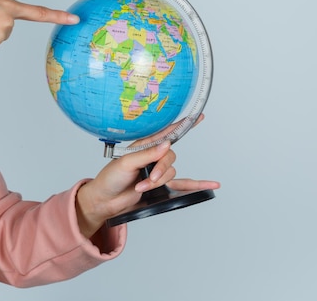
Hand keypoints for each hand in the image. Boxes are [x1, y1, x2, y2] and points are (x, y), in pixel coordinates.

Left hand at [75, 116, 219, 237]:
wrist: (106, 200)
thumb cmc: (110, 178)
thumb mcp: (126, 162)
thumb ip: (148, 154)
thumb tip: (166, 145)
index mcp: (145, 145)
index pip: (167, 131)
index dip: (182, 124)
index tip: (197, 116)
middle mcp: (153, 156)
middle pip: (170, 156)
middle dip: (160, 169)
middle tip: (149, 178)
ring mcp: (158, 170)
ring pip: (171, 172)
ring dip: (158, 181)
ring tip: (142, 187)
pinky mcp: (162, 185)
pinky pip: (183, 184)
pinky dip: (197, 184)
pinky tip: (210, 185)